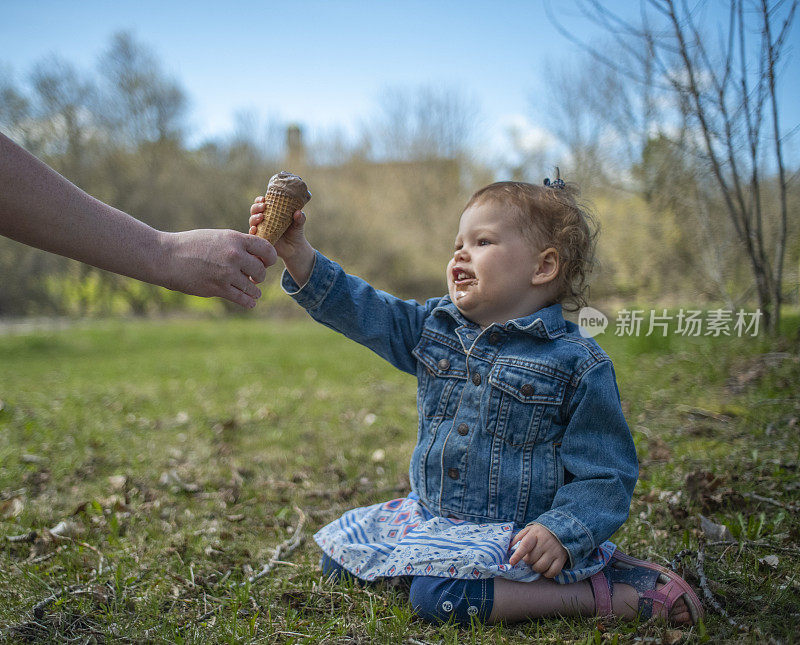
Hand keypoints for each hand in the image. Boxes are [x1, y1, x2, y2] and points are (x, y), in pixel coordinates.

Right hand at [160, 228, 276, 308]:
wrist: (166, 256)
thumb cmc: (191, 245)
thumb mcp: (217, 237)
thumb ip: (237, 246)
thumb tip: (255, 256)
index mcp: (235, 239)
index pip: (266, 249)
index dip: (269, 257)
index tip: (266, 262)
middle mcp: (234, 255)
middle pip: (261, 271)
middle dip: (259, 276)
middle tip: (255, 278)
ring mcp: (226, 273)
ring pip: (252, 287)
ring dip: (254, 290)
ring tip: (254, 291)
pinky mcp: (218, 288)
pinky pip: (241, 298)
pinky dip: (248, 301)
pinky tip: (250, 302)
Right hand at [248, 196, 308, 260]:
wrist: (294, 249)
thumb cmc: (295, 233)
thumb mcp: (298, 224)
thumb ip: (300, 218)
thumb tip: (299, 212)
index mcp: (271, 212)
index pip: (261, 203)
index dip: (259, 200)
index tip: (263, 199)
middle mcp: (263, 219)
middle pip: (254, 210)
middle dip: (256, 207)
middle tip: (263, 207)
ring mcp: (260, 229)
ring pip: (252, 221)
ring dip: (254, 218)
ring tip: (261, 217)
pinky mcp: (260, 239)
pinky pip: (253, 234)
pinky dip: (252, 231)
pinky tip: (254, 229)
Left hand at [508, 523, 568, 577]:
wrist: (562, 529)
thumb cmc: (541, 532)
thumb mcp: (529, 530)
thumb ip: (518, 538)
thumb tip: (508, 549)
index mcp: (535, 534)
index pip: (525, 545)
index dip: (517, 555)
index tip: (512, 562)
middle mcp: (545, 543)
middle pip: (531, 559)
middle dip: (528, 561)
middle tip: (531, 556)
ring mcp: (554, 551)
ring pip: (540, 567)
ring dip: (536, 568)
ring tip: (538, 562)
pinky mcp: (561, 559)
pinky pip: (552, 572)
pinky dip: (547, 573)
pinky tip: (546, 568)